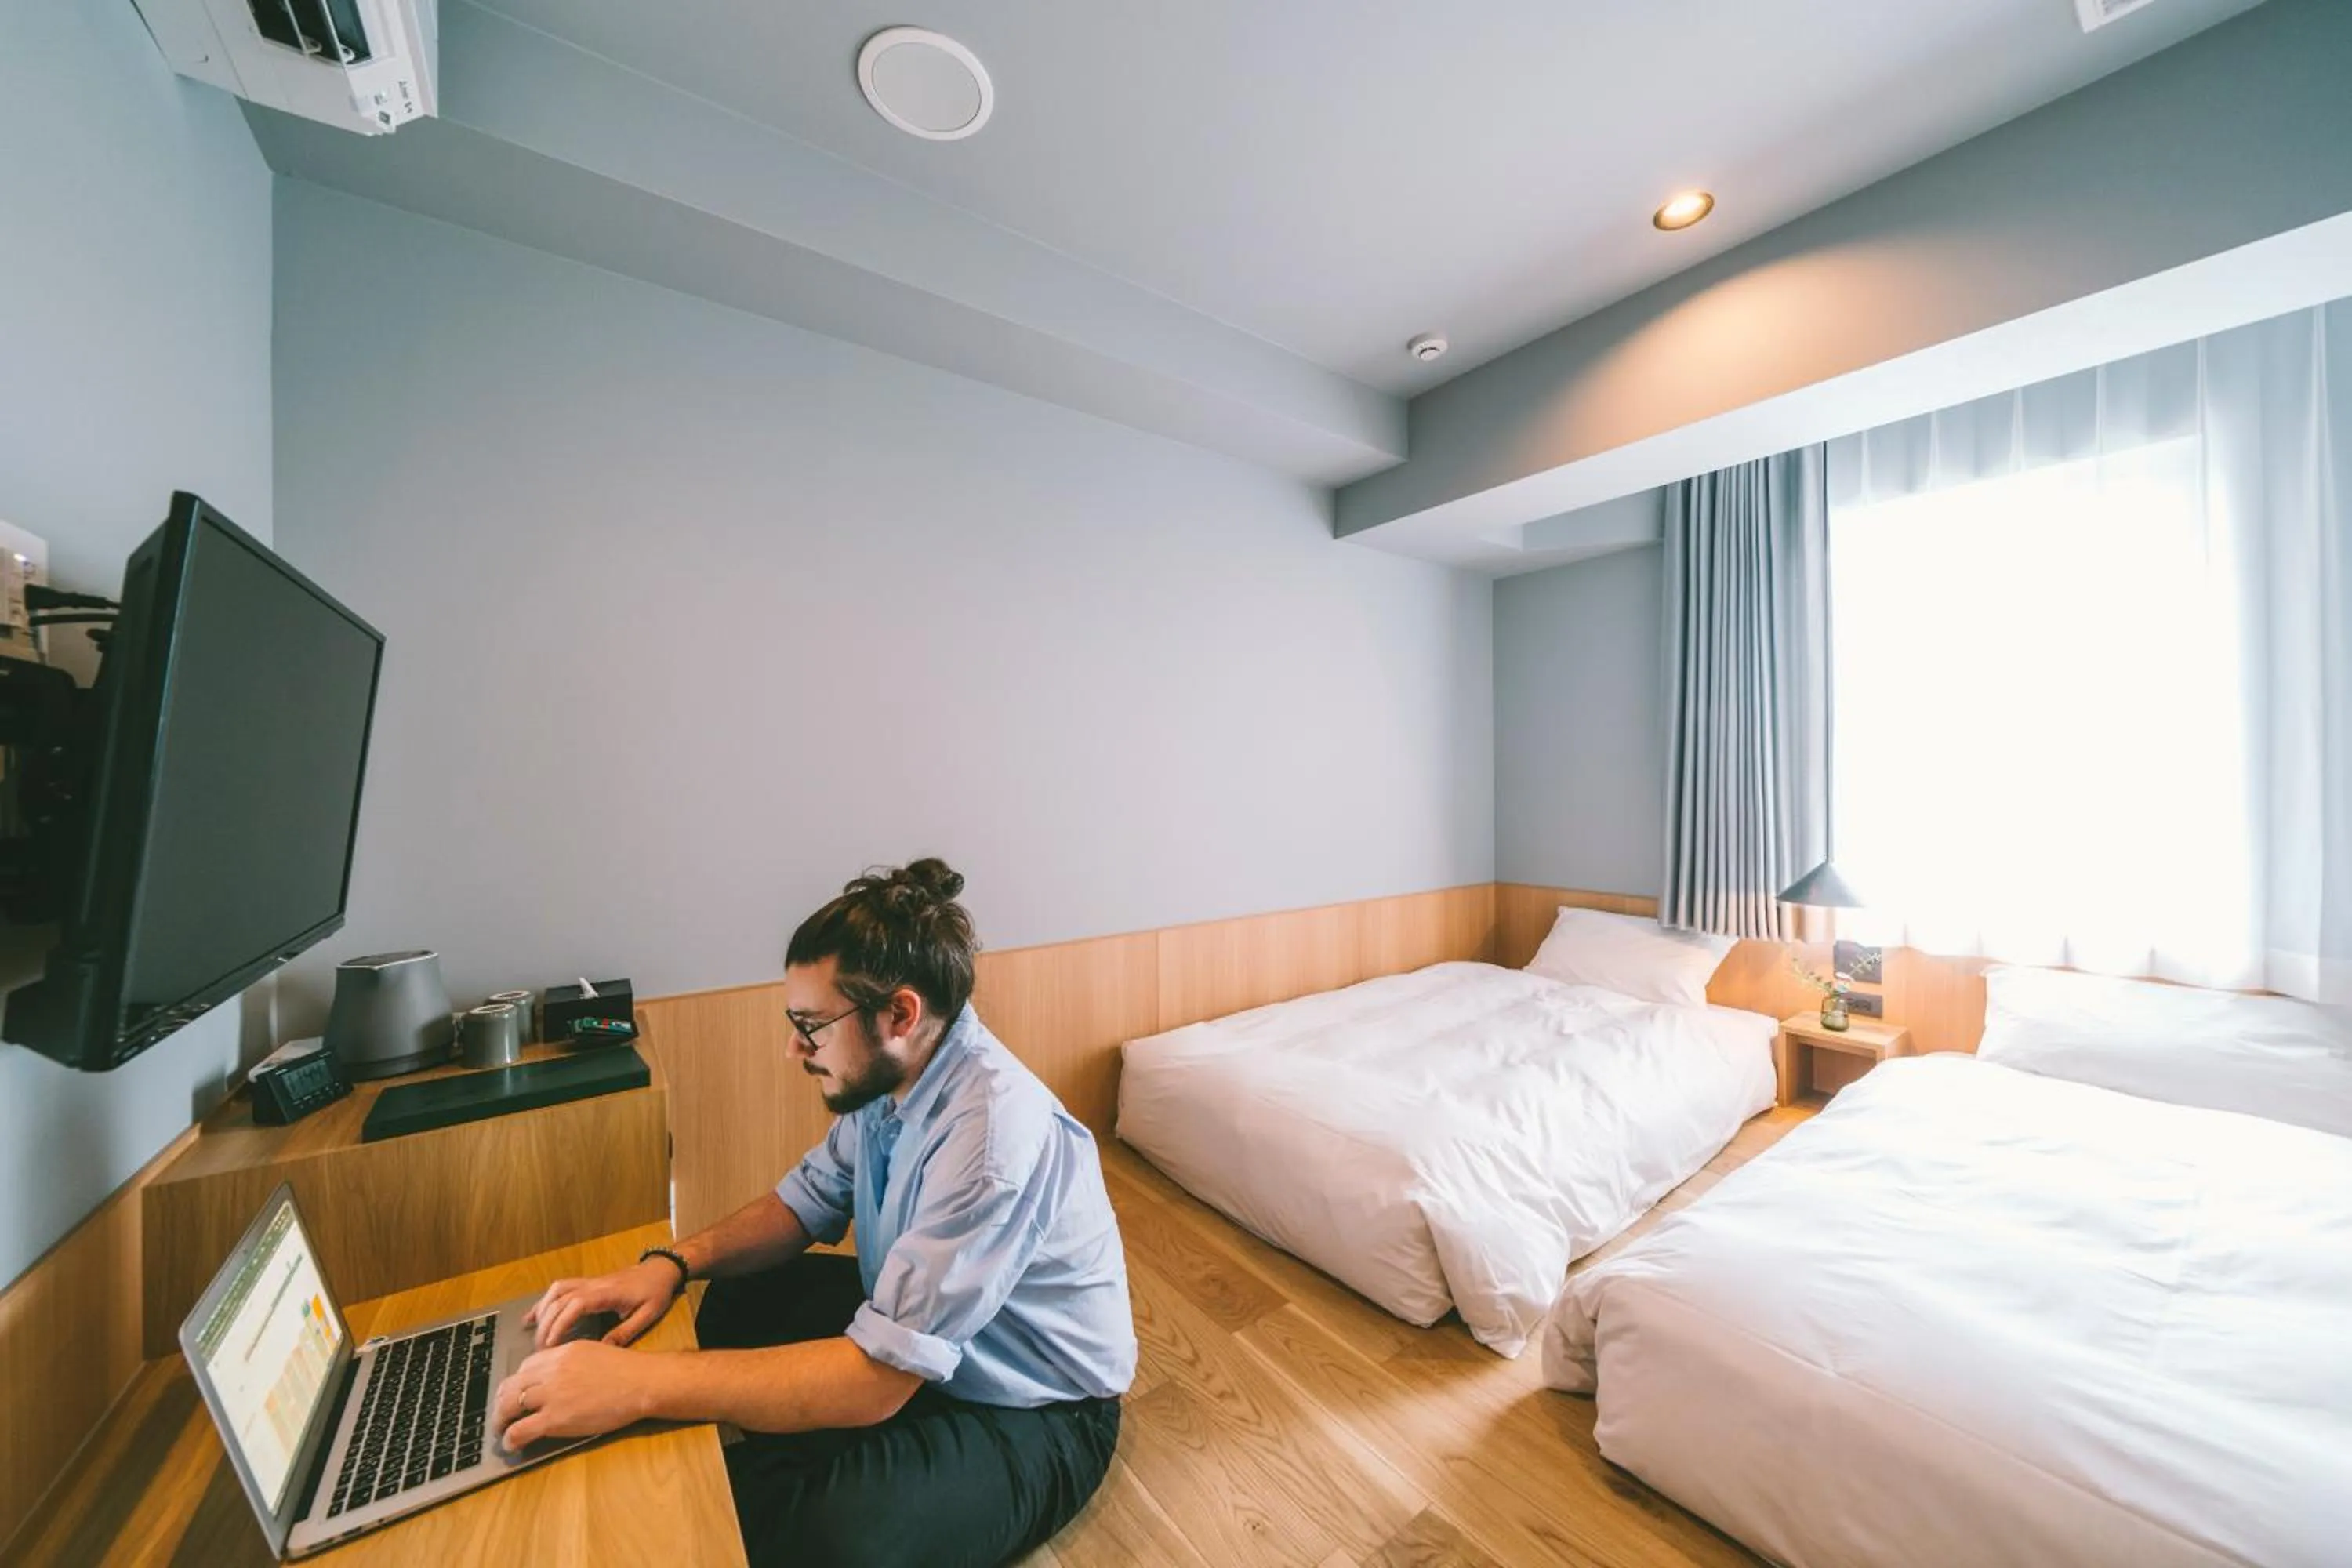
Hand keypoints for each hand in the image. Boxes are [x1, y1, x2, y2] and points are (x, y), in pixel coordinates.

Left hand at [494, 1339, 660, 1450]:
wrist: (641, 1382)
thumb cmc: (626, 1370)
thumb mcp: (592, 1352)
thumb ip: (569, 1361)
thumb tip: (555, 1376)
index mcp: (560, 1353)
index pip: (524, 1366)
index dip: (518, 1383)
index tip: (519, 1395)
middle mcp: (550, 1370)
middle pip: (510, 1385)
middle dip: (501, 1401)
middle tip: (502, 1414)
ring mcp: (551, 1395)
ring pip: (508, 1406)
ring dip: (499, 1420)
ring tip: (501, 1430)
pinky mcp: (555, 1419)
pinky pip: (519, 1430)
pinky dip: (509, 1439)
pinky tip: (511, 1444)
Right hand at [523, 1259, 679, 1349]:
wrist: (661, 1269)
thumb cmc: (655, 1292)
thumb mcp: (647, 1315)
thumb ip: (625, 1332)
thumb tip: (602, 1352)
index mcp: (607, 1293)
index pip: (575, 1305)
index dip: (560, 1324)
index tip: (551, 1345)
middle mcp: (592, 1284)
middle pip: (560, 1300)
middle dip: (546, 1324)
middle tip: (540, 1350)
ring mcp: (588, 1282)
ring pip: (556, 1291)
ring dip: (542, 1311)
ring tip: (535, 1335)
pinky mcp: (587, 1283)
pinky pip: (560, 1288)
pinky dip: (543, 1302)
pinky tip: (531, 1317)